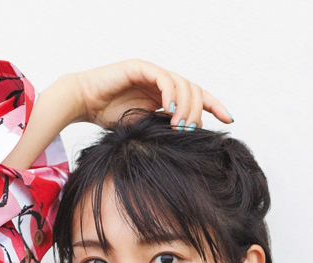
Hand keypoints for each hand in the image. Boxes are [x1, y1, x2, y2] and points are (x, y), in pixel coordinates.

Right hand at [69, 58, 232, 129]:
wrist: (82, 103)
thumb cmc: (107, 118)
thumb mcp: (143, 129)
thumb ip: (163, 131)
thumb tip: (185, 143)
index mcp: (164, 95)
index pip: (196, 97)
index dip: (214, 105)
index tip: (229, 119)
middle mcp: (161, 82)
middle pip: (194, 90)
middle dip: (198, 111)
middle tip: (191, 131)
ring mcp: (152, 73)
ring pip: (183, 84)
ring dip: (186, 106)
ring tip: (180, 125)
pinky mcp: (140, 68)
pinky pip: (164, 79)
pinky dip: (171, 94)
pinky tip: (170, 111)